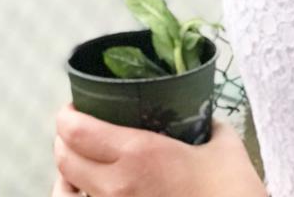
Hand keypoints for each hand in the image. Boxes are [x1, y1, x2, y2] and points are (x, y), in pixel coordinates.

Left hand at [52, 106, 266, 196]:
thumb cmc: (230, 191)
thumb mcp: (223, 145)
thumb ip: (207, 125)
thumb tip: (203, 119)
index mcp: (138, 154)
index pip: (76, 131)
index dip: (66, 115)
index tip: (74, 105)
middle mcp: (117, 186)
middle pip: (64, 160)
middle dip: (64, 139)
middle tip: (77, 126)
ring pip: (67, 191)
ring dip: (68, 170)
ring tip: (80, 158)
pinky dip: (79, 194)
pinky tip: (92, 187)